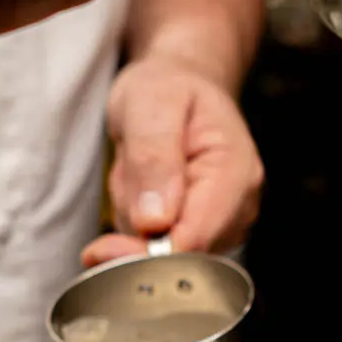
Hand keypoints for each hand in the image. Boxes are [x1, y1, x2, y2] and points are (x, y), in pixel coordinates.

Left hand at [82, 57, 263, 265]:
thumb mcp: (150, 102)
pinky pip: (159, 250)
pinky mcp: (206, 234)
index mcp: (235, 173)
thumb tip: (155, 221)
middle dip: (137, 229)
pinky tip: (143, 193)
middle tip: (124, 175)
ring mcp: (225, 225)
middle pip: (180, 255)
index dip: (147, 252)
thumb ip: (153, 158)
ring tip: (137, 175)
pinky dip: (139, 226)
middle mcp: (239, 208)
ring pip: (164, 255)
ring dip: (135, 222)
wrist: (182, 85)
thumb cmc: (169, 88)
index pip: (194, 239)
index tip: (103, 248)